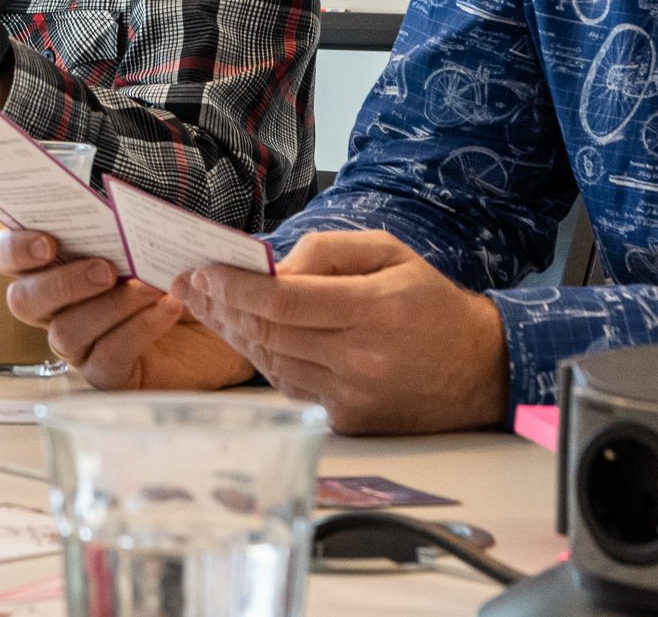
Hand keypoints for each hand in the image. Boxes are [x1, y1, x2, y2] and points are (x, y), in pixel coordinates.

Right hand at [0, 230, 254, 390]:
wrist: (215, 315)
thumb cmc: (170, 270)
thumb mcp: (145, 237)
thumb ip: (119, 223)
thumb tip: (118, 206)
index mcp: (50, 265)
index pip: (3, 257)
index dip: (13, 250)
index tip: (48, 243)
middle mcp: (53, 308)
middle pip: (23, 301)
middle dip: (62, 282)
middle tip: (106, 268)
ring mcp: (77, 345)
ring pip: (65, 332)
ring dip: (111, 305)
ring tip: (151, 287)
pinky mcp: (106, 375)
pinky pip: (107, 356)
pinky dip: (140, 328)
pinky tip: (168, 308)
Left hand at [176, 230, 510, 434]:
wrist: (482, 369)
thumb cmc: (430, 302)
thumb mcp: (387, 252)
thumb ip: (327, 250)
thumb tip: (272, 265)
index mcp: (372, 311)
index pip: (283, 301)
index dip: (235, 287)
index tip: (201, 271)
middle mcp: (360, 358)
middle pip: (267, 332)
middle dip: (219, 305)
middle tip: (188, 285)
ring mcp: (352, 394)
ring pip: (270, 360)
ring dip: (231, 332)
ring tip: (204, 306)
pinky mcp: (347, 419)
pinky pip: (287, 384)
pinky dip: (260, 357)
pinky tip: (240, 333)